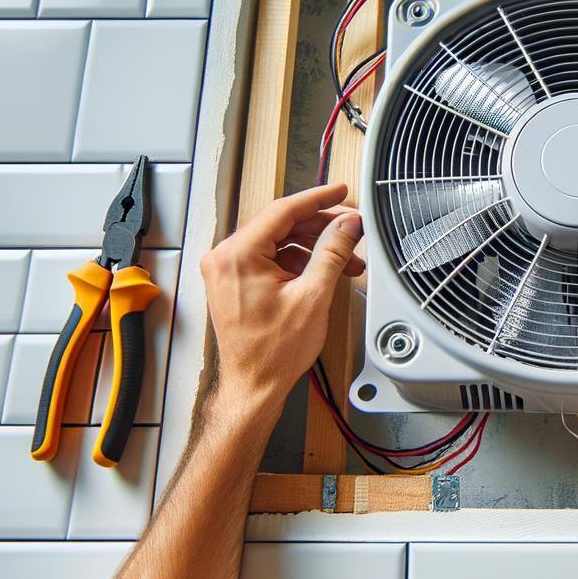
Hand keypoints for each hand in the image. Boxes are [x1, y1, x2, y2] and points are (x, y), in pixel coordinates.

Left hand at [199, 184, 364, 408]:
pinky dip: (297, 262)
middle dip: (321, 228)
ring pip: (278, 242)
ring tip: (346, 262)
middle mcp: (225, 258)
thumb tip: (348, 225)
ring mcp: (227, 270)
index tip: (340, 192)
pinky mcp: (234, 282)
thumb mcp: (314, 296)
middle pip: (281, 225)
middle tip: (352, 230)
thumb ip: (332, 252)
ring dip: (313, 248)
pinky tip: (324, 273)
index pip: (283, 210)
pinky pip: (269, 259)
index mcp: (238, 255)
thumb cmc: (274, 352)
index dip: (317, 199)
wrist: (254, 386)